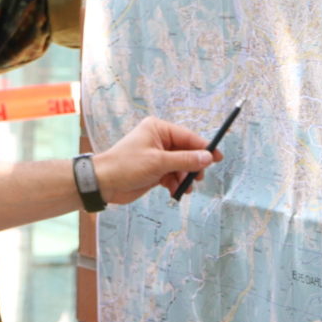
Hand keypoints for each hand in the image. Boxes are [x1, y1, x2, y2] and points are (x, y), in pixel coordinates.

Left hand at [93, 116, 219, 203]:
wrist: (103, 183)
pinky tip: (175, 191)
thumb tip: (208, 157)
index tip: (219, 159)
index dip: (204, 148)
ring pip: (182, 166)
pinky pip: (173, 176)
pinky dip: (176, 183)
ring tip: (184, 188)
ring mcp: (157, 156)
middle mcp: (158, 140)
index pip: (188, 137)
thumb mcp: (159, 162)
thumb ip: (185, 160)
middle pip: (187, 152)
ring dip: (185, 178)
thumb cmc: (126, 166)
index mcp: (158, 129)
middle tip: (198, 178)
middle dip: (193, 166)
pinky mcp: (154, 170)